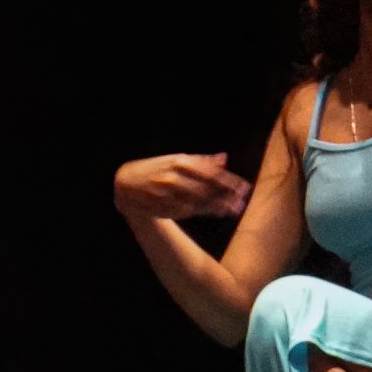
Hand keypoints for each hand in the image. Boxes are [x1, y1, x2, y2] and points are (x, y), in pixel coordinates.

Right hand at [113, 150, 249, 221]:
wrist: (126, 182)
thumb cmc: (156, 168)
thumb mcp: (176, 159)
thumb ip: (201, 160)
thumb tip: (224, 158)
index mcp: (179, 162)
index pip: (209, 172)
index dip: (228, 180)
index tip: (244, 187)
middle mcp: (174, 177)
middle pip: (206, 188)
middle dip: (225, 195)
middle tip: (242, 200)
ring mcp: (167, 194)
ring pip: (198, 202)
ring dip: (217, 206)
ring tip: (233, 209)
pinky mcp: (162, 207)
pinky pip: (186, 211)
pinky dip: (203, 211)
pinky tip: (216, 212)